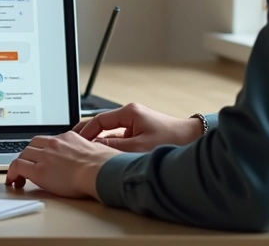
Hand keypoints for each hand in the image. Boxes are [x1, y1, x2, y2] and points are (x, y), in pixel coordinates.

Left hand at [4, 132, 118, 198]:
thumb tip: (91, 158)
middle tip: (28, 166)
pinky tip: (13, 181)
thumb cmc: (104, 165)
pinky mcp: (39, 170)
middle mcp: (54, 143)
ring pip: (23, 154)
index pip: (48, 140)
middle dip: (28, 155)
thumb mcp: (97, 150)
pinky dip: (12, 173)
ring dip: (21, 164)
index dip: (40, 149)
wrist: (100, 171)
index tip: (40, 156)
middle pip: (32, 145)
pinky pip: (17, 167)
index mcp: (69, 137)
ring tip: (19, 176)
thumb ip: (88, 151)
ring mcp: (45, 156)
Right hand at [73, 103, 202, 151]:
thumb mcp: (137, 146)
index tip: (75, 142)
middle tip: (73, 144)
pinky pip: (120, 137)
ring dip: (101, 142)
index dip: (85, 132)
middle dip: (88, 135)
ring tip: (87, 153)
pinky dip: (112, 145)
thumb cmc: (171, 140)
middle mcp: (131, 115)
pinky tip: (106, 155)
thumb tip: (93, 148)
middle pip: (102, 124)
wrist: (194, 139)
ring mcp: (136, 123)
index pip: (98, 120)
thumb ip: (113, 147)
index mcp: (129, 112)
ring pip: (111, 132)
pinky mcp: (141, 132)